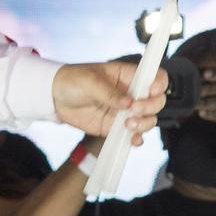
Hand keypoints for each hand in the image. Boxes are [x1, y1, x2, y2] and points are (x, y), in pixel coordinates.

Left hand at [52, 62, 166, 144]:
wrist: (56, 98)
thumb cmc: (73, 80)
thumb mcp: (89, 81)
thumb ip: (109, 92)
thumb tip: (128, 103)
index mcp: (127, 76)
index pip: (154, 77)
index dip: (159, 84)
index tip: (150, 92)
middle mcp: (132, 93)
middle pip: (157, 101)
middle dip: (150, 107)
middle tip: (134, 111)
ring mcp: (126, 111)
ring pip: (149, 119)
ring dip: (144, 124)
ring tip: (127, 125)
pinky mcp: (118, 126)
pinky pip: (135, 134)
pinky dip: (137, 138)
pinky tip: (131, 140)